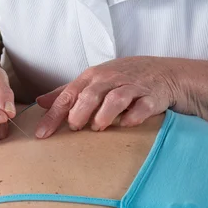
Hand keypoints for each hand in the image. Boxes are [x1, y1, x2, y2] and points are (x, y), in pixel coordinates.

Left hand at [35, 57, 178, 137]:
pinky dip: (134, 116)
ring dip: (104, 114)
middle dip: (79, 113)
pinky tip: (126, 124)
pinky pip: (143, 107)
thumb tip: (40, 102)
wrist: (167, 72)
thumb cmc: (124, 78)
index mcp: (93, 77)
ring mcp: (133, 87)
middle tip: (75, 128)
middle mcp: (111, 79)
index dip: (54, 115)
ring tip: (98, 127)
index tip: (41, 134)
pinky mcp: (153, 97)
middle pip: (90, 95)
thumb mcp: (94, 81)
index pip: (68, 95)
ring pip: (115, 99)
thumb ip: (67, 92)